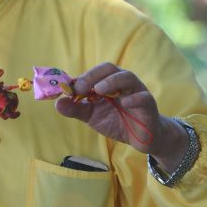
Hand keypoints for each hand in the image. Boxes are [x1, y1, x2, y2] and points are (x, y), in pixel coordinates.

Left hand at [55, 63, 187, 171]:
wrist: (140, 138)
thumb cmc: (116, 121)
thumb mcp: (92, 116)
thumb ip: (76, 109)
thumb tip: (57, 103)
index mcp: (108, 82)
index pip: (95, 72)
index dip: (82, 77)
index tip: (69, 88)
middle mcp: (122, 83)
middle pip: (110, 68)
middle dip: (93, 75)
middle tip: (81, 88)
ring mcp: (136, 92)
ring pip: (127, 77)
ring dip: (111, 81)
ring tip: (99, 90)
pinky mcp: (148, 105)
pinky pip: (143, 97)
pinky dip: (134, 98)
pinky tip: (124, 103)